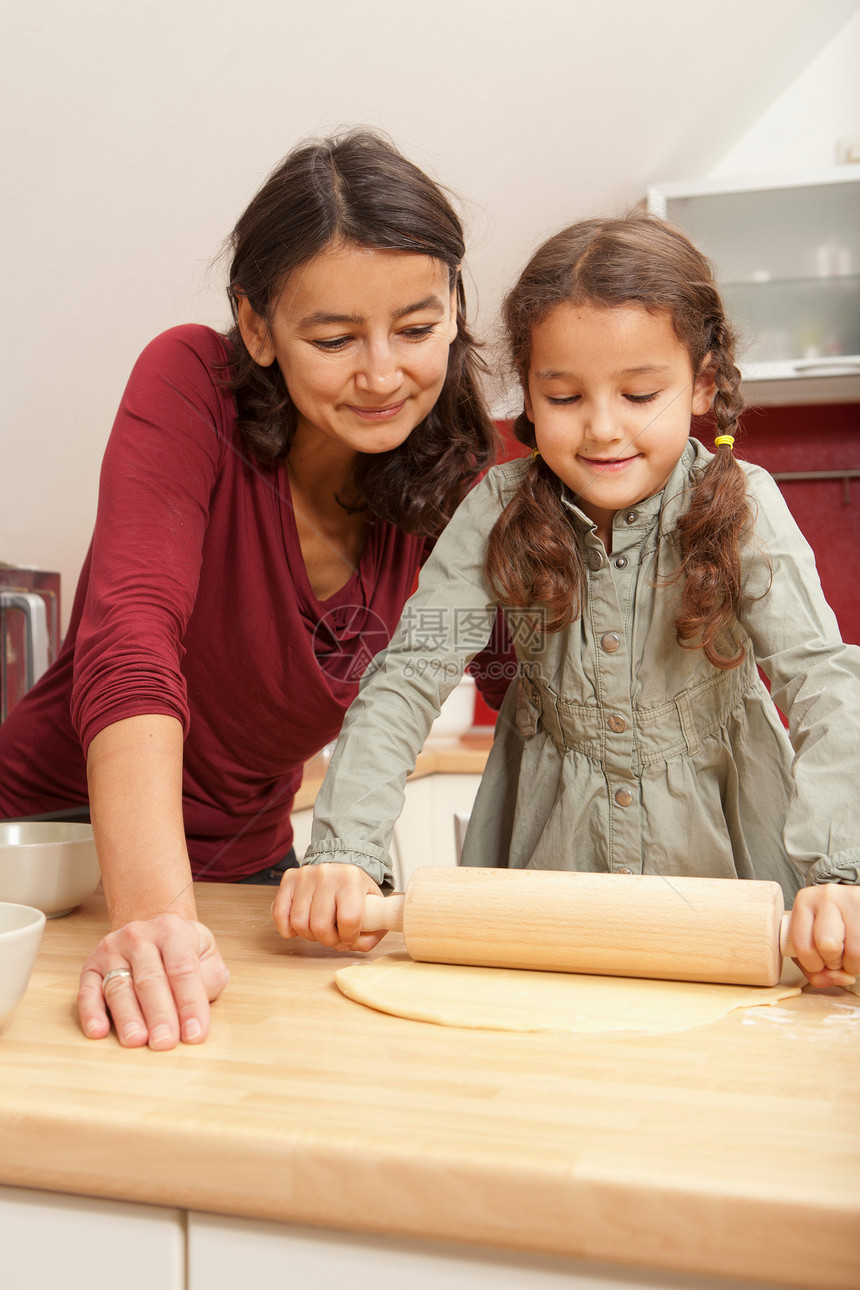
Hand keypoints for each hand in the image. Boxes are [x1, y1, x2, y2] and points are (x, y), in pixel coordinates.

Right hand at [77, 914, 229, 1048]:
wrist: (150, 926)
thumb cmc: (182, 949)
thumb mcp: (207, 954)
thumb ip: (209, 979)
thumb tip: (196, 1009)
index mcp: (173, 931)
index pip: (183, 970)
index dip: (190, 1003)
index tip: (195, 1033)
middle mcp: (140, 937)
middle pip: (150, 980)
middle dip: (159, 1014)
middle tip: (164, 1042)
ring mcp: (112, 950)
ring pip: (120, 987)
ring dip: (127, 1017)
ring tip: (136, 1040)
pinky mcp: (91, 966)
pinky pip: (88, 991)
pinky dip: (91, 1012)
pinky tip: (98, 1031)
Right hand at [272, 862, 384, 951]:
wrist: (341, 870)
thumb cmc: (357, 892)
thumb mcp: (375, 908)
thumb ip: (372, 933)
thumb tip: (348, 946)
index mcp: (352, 878)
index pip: (348, 919)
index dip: (349, 937)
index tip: (350, 937)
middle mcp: (327, 873)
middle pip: (320, 926)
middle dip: (328, 940)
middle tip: (333, 936)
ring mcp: (306, 875)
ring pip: (299, 923)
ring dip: (309, 935)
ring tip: (318, 930)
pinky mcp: (289, 879)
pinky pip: (279, 913)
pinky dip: (287, 928)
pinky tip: (298, 929)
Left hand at [787, 884, 859, 987]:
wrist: (852, 904)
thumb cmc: (829, 927)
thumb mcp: (812, 943)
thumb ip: (817, 972)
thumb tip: (843, 979)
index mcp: (804, 901)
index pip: (804, 946)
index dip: (813, 965)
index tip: (818, 961)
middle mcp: (827, 895)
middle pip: (828, 946)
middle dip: (834, 962)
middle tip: (838, 955)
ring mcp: (852, 899)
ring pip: (854, 952)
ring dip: (853, 964)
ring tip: (850, 951)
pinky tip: (859, 946)